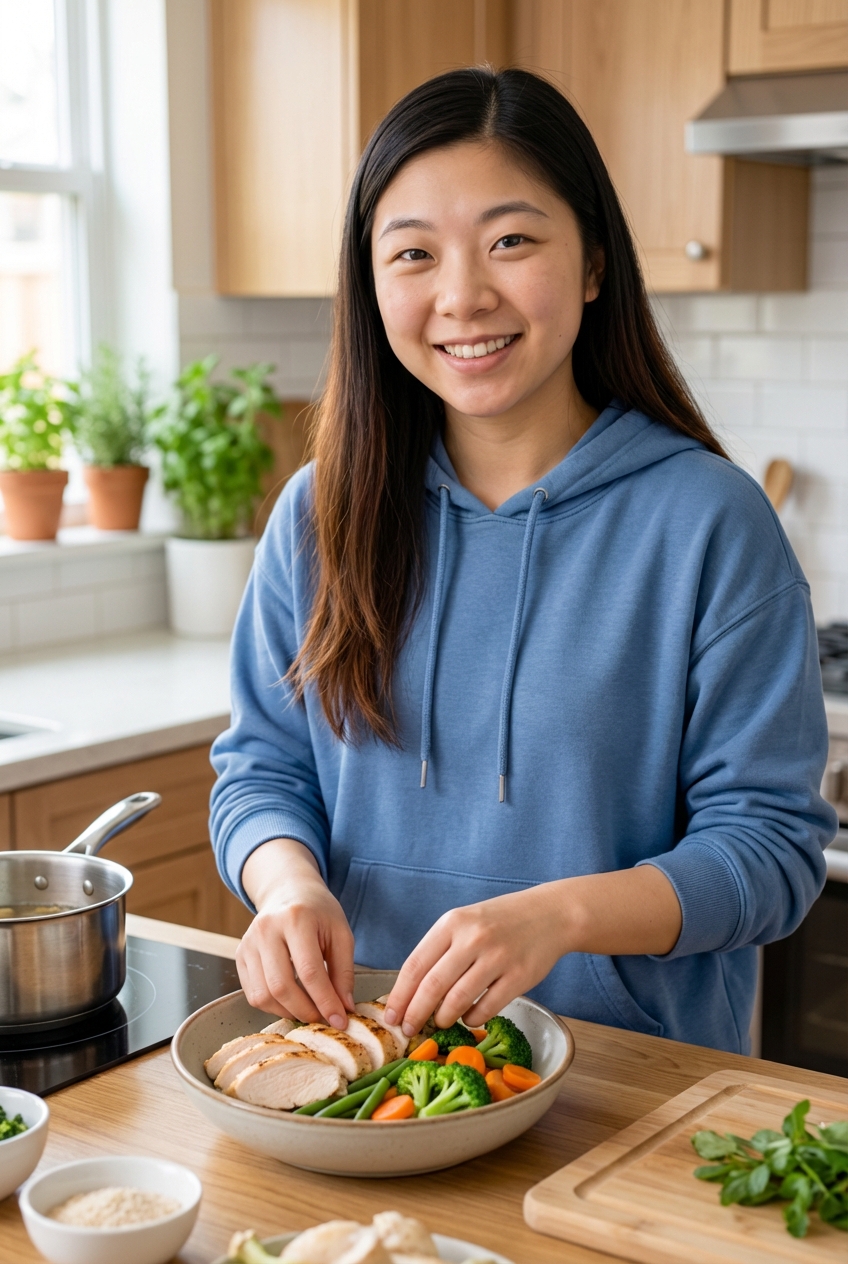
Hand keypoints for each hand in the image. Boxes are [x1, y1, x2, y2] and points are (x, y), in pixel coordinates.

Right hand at [236, 838, 354, 1027]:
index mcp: (296, 918)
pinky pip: (253, 994)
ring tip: (309, 1011)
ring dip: (289, 1012)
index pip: (310, 971)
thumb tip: (344, 1009)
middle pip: (282, 986)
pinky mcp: (240, 955)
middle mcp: (266, 929)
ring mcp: (248, 943)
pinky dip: (273, 1007)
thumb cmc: (318, 911)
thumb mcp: (341, 933)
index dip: (326, 1001)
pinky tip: (291, 1002)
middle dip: (306, 1011)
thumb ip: (344, 971)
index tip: (340, 1021)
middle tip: (324, 1020)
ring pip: (263, 995)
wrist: (287, 891)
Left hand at [385, 884, 568, 1036]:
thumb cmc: (498, 922)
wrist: (549, 914)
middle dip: (415, 1013)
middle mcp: (473, 938)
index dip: (400, 995)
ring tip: (440, 1022)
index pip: (415, 964)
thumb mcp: (465, 922)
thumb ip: (440, 951)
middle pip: (433, 985)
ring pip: (458, 999)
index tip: (390, 1016)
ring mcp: (497, 957)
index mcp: (453, 922)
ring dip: (443, 1018)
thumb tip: (410, 992)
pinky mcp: (519, 976)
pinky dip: (473, 1019)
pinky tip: (469, 1017)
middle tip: (408, 1029)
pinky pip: (487, 1008)